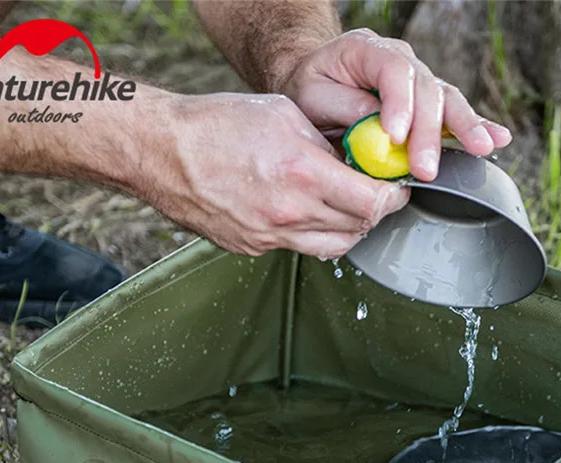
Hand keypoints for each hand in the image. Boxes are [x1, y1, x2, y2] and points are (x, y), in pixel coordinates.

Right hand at [136, 92, 408, 258]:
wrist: (163, 152)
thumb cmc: (217, 125)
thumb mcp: (284, 116)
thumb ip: (327, 145)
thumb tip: (354, 163)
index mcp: (301, 174)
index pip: (371, 202)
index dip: (393, 198)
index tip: (396, 189)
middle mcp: (288, 214)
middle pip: (358, 229)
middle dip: (375, 213)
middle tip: (376, 197)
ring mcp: (269, 237)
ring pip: (333, 247)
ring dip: (349, 230)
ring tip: (347, 208)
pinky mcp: (252, 248)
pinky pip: (298, 247)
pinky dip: (312, 233)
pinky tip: (305, 212)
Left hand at [281, 29, 512, 181]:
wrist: (313, 85)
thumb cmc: (310, 90)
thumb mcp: (311, 96)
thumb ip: (343, 108)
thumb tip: (376, 125)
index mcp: (367, 51)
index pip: (394, 70)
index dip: (400, 104)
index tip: (395, 138)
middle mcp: (400, 61)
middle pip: (427, 89)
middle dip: (429, 132)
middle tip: (425, 167)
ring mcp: (419, 81)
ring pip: (448, 100)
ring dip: (463, 128)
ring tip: (480, 149)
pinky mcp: (428, 104)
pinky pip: (454, 113)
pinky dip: (477, 126)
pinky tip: (498, 139)